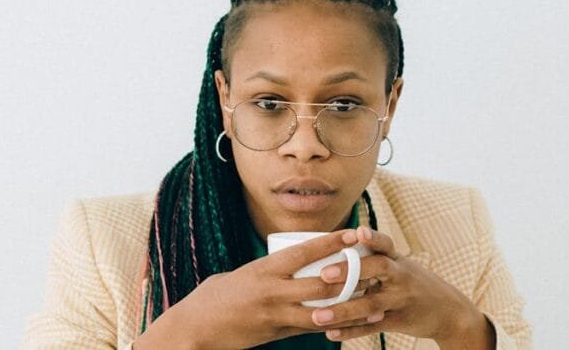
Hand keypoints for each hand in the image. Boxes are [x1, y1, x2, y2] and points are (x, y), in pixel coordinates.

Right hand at [137, 229, 386, 349]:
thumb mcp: (240, 275)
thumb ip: (266, 270)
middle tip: (373, 267)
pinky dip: (332, 324)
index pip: (305, 252)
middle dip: (350, 275)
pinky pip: (310, 329)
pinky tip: (349, 322)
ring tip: (372, 298)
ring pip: (322, 310)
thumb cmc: (213, 298)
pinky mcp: (276, 334)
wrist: (195, 329)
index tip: (354, 233)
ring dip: (349, 304)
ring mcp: (276, 315)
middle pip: (322, 283)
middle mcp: (273, 291)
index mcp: (264, 269)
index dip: (333, 242)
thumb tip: (286, 264)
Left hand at [310, 226, 493, 347]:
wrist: (448, 311)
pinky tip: (331, 334)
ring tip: (318, 316)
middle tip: (324, 274)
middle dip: (350, 271)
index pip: (385, 243)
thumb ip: (374, 258)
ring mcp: (401, 299)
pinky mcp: (400, 321)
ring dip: (343, 311)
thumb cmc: (413, 283)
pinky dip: (351, 331)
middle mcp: (401, 276)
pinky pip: (372, 327)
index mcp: (397, 259)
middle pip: (378, 269)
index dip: (373, 237)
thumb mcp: (400, 266)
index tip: (359, 232)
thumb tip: (332, 249)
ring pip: (371, 304)